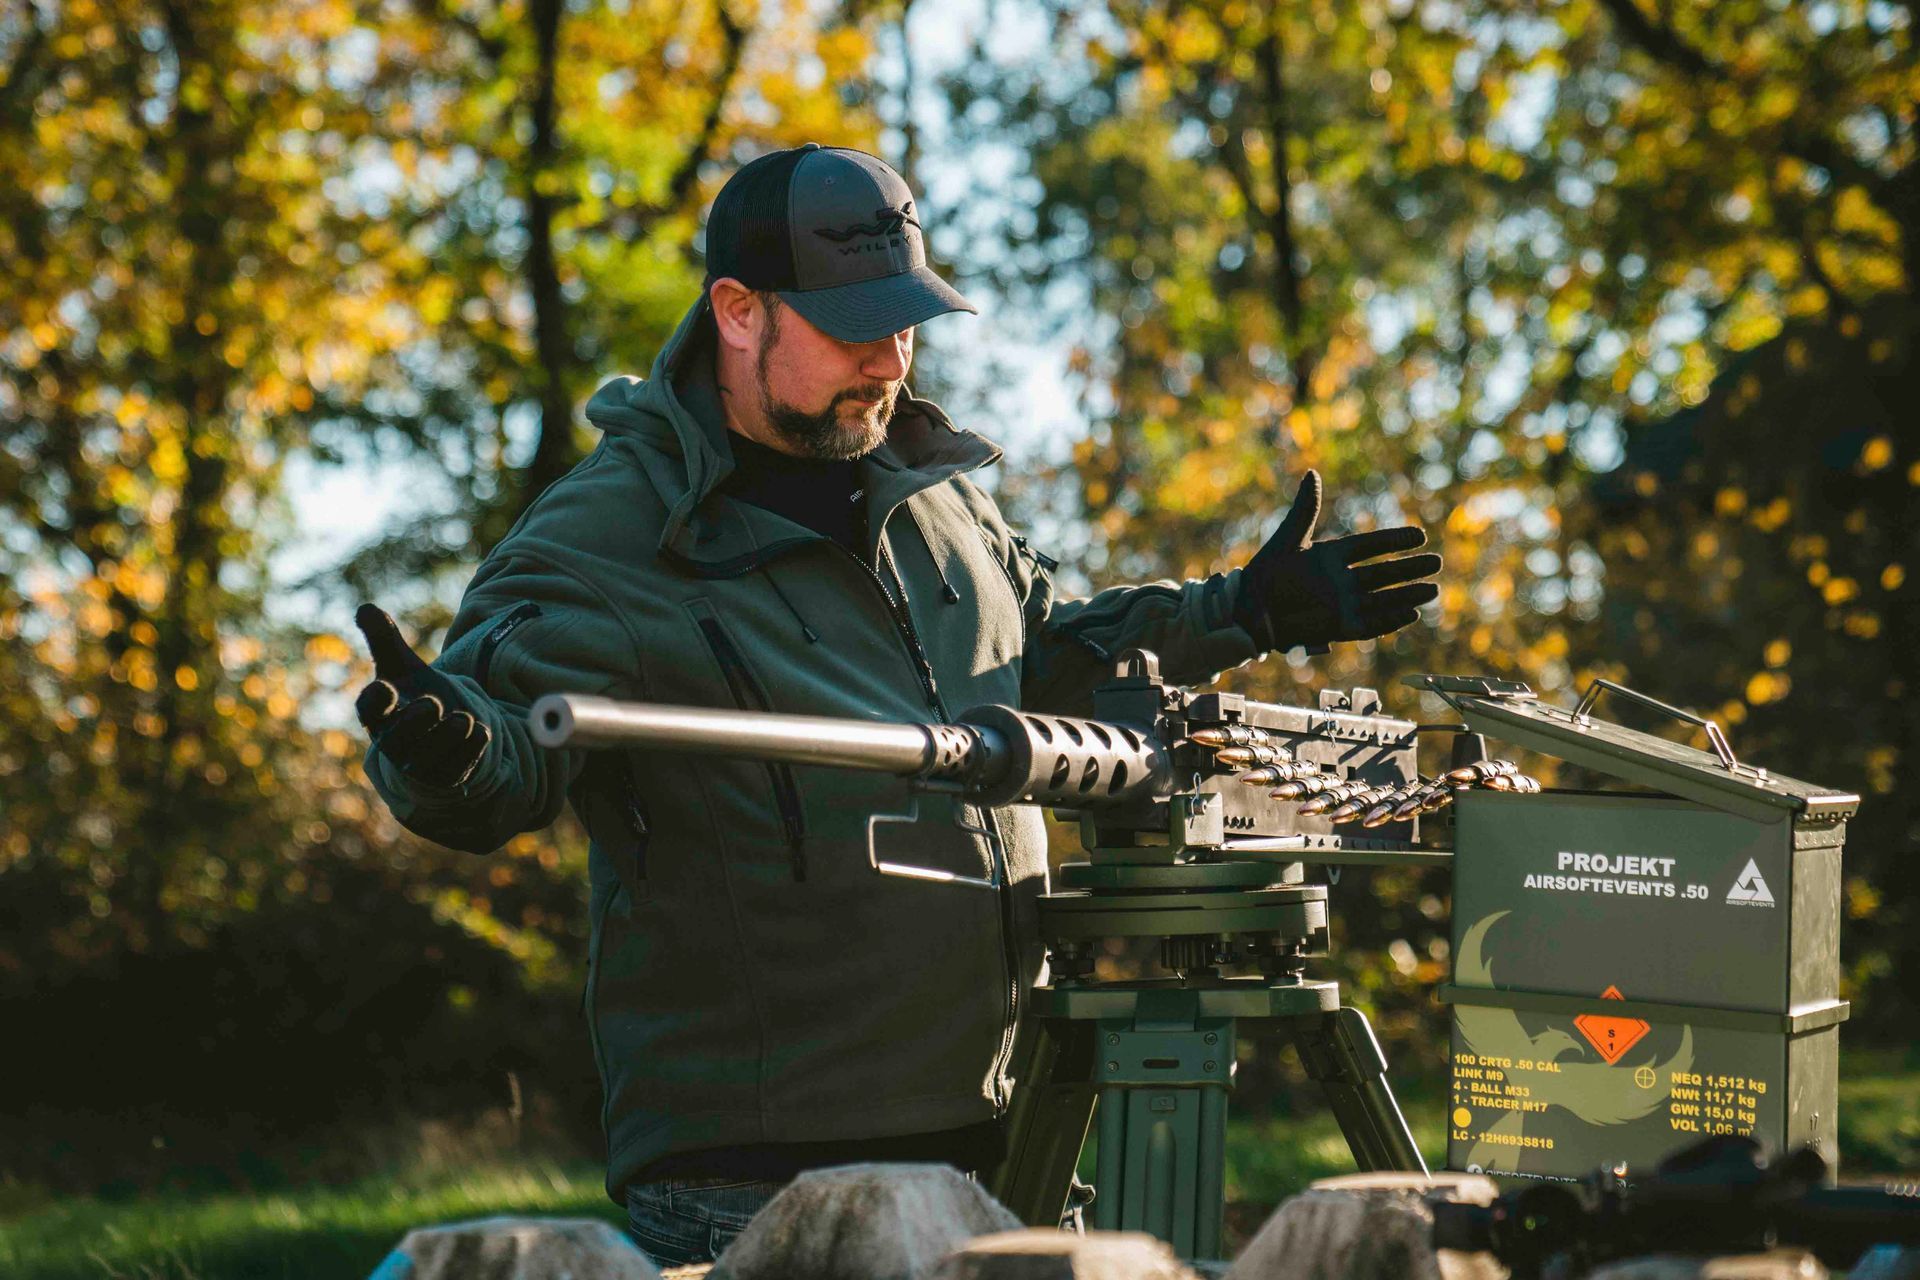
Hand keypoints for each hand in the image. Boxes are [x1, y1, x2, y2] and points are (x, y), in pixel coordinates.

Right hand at [354, 603, 491, 788]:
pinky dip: (471, 749)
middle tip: (433, 704)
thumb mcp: (401, 665)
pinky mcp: (448, 775)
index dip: (375, 702)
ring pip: (430, 757)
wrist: (442, 728)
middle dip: (415, 723)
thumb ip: (384, 639)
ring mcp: (422, 763)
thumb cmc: (414, 694)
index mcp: (380, 715)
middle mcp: (396, 743)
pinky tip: (480, 730)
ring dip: (448, 737)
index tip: (385, 688)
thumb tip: (365, 607)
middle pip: (397, 741)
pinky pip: (459, 767)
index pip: (369, 711)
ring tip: (462, 718)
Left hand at [1231, 471, 1441, 651]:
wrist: (1249, 609)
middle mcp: (1342, 581)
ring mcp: (1342, 605)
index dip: (1394, 541)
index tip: (1418, 536)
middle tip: (1436, 562)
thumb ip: (1306, 509)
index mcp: (1331, 557)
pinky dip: (1390, 621)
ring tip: (1432, 590)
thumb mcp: (1289, 538)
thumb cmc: (1265, 573)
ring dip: (1407, 595)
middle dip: (1410, 569)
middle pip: (1384, 574)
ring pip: (1383, 599)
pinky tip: (1411, 614)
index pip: (1371, 546)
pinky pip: (1370, 625)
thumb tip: (1312, 474)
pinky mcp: (1339, 627)